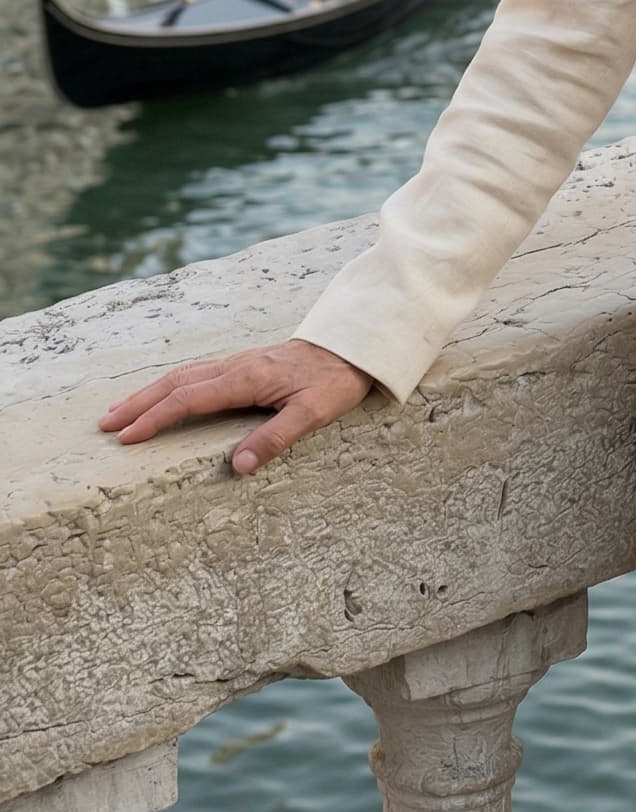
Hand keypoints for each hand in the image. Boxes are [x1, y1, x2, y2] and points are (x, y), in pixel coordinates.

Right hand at [99, 340, 374, 474]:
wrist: (354, 345)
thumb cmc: (335, 380)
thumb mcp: (314, 413)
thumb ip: (275, 438)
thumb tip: (237, 466)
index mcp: (246, 378)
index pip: (189, 400)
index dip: (156, 419)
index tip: (127, 438)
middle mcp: (236, 366)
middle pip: (176, 383)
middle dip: (139, 404)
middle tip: (105, 424)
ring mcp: (238, 362)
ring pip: (183, 375)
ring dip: (150, 392)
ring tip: (120, 410)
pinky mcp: (245, 363)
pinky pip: (197, 372)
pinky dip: (171, 384)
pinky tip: (162, 393)